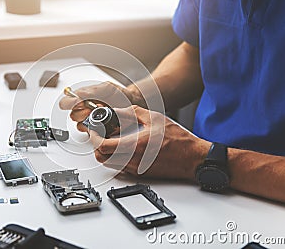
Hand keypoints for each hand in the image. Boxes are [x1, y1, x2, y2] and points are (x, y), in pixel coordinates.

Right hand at [59, 82, 139, 131]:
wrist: (132, 103)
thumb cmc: (119, 94)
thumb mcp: (108, 88)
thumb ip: (92, 90)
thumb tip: (78, 94)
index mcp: (82, 97)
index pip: (65, 102)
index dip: (69, 104)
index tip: (79, 103)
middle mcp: (84, 109)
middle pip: (72, 116)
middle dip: (83, 113)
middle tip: (93, 109)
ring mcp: (90, 120)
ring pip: (80, 126)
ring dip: (90, 122)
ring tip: (101, 115)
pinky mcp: (96, 129)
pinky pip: (90, 133)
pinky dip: (96, 129)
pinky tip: (104, 123)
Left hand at [89, 105, 210, 179]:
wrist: (192, 158)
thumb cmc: (178, 140)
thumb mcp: (155, 118)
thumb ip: (132, 112)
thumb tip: (117, 110)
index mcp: (134, 146)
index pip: (103, 146)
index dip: (93, 138)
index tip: (93, 131)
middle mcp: (132, 160)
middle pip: (101, 158)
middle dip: (96, 146)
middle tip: (99, 135)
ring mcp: (136, 169)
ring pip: (109, 164)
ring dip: (105, 153)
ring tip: (110, 140)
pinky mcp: (140, 174)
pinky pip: (120, 168)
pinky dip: (115, 158)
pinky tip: (123, 148)